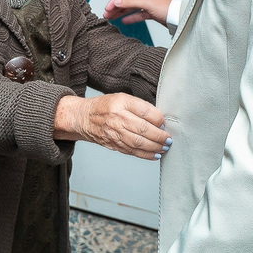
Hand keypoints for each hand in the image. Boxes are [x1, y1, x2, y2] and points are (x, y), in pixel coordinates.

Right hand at [53, 94, 172, 160]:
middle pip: (143, 129)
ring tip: (165, 147)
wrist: (84, 118)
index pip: (144, 111)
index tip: (164, 123)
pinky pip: (132, 151)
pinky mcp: (113, 144)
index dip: (158, 119)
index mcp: (121, 102)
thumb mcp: (122, 98)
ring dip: (155, 147)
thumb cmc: (105, 106)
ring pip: (138, 143)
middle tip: (169, 139)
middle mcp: (117, 118)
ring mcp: (114, 133)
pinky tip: (155, 154)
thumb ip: (140, 107)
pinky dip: (146, 155)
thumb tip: (159, 120)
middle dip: (159, 136)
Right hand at [103, 0, 172, 25]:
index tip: (108, 7)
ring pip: (131, 7)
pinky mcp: (151, 12)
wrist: (180, 18)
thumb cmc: (168, 8)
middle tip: (106, 13)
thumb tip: (117, 1)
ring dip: (121, 12)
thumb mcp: (147, 4)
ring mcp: (148, 4)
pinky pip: (137, 14)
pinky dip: (130, 17)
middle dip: (116, 6)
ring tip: (111, 17)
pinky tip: (123, 20)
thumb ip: (131, 2)